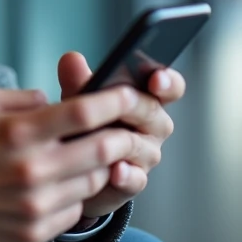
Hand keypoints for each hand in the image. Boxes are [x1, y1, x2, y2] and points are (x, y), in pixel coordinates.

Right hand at [0, 85, 145, 241]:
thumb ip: (22, 96)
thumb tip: (56, 99)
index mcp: (17, 132)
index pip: (82, 112)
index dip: (113, 101)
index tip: (128, 95)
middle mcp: (31, 169)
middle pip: (102, 149)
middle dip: (122, 136)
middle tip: (125, 129)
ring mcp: (35, 204)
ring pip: (96, 181)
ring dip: (102, 166)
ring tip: (93, 155)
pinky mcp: (35, 231)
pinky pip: (77, 208)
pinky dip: (78, 193)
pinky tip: (65, 183)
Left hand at [57, 51, 184, 218]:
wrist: (71, 172)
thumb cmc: (82, 127)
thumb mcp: (78, 100)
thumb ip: (78, 81)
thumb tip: (71, 59)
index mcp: (146, 99)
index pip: (170, 87)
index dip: (168, 81)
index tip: (157, 78)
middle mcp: (152, 127)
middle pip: (156, 114)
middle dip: (138, 106)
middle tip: (124, 100)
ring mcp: (145, 156)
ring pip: (146, 147)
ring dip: (126, 142)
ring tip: (109, 138)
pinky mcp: (133, 182)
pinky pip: (136, 179)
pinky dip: (126, 175)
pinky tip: (114, 171)